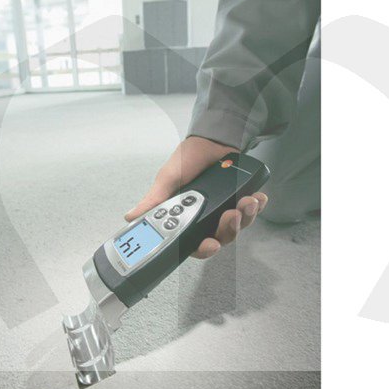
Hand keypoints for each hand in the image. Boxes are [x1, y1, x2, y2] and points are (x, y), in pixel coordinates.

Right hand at [124, 136, 267, 258]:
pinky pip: (251, 212)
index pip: (193, 243)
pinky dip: (256, 206)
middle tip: (230, 214)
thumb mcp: (168, 178)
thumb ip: (154, 199)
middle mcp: (206, 217)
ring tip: (246, 201)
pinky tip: (258, 198)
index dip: (202, 249)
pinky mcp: (240, 199)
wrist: (212, 138)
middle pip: (219, 238)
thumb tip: (130, 217)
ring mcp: (225, 209)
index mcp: (186, 217)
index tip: (209, 244)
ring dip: (244, 217)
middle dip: (228, 230)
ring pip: (238, 227)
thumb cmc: (187, 159)